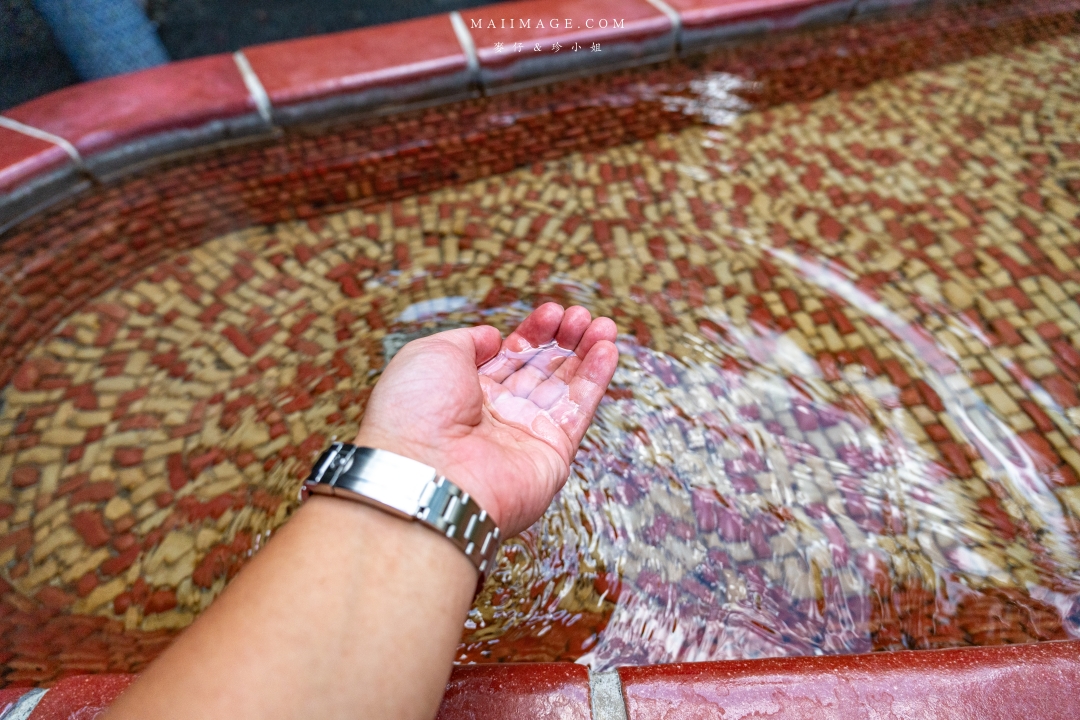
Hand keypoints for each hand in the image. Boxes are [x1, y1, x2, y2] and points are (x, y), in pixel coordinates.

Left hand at [354, 303, 617, 535]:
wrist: (425, 474)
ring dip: (586, 354)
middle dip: (563, 340)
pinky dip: (595, 380)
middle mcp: (496, 415)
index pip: (509, 356)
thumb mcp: (431, 354)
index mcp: (464, 392)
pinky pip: (579, 412)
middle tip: (580, 316)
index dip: (533, 332)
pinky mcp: (552, 455)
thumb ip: (467, 341)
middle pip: (540, 369)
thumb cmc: (415, 414)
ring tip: (604, 325)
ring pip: (565, 387)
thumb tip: (493, 338)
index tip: (553, 311)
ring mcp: (524, 435)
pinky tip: (607, 350)